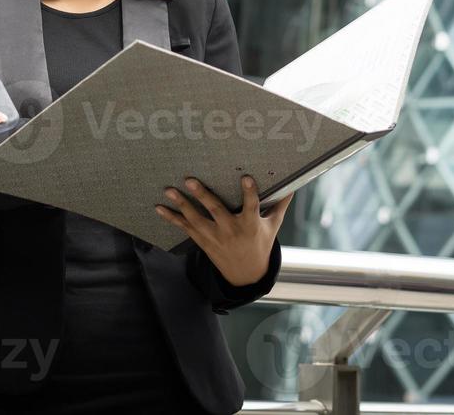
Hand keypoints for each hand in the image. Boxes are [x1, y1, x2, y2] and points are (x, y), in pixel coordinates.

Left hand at [156, 175, 292, 286]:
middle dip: (202, 196)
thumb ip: (280, 205)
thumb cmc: (260, 245)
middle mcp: (231, 230)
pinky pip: (185, 228)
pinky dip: (172, 219)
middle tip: (190, 181)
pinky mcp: (203, 241)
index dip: (249, 192)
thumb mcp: (273, 227)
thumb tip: (294, 185)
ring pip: (196, 219)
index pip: (251, 205)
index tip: (246, 178)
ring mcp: (215, 237)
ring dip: (181, 205)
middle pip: (216, 211)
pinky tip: (159, 208)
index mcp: (250, 225)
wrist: (245, 274)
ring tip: (169, 190)